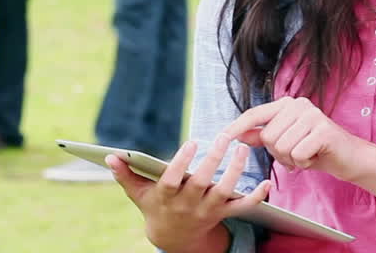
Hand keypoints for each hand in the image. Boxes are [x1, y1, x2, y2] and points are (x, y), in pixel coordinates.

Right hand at [106, 136, 270, 252]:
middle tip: (222, 137)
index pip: (173, 179)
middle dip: (213, 160)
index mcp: (167, 197)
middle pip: (203, 182)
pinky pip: (243, 207)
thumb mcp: (137, 193)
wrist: (174, 238)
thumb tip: (109, 156)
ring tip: (242, 150)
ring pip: (225, 192)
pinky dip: (256, 196)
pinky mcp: (223, 214)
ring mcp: (207, 210)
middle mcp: (188, 204)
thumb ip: (124, 174)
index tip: (192, 142)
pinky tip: (266, 181)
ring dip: (235, 172)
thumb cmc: (155, 206)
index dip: (182, 162)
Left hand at [222, 97, 366, 182]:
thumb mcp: (285, 142)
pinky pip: (297, 154)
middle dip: (278, 153)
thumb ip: (262, 136)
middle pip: (268, 136)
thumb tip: (237, 135)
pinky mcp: (324, 130)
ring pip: (282, 147)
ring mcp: (312, 115)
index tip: (221, 136)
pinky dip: (303, 163)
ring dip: (292, 160)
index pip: (255, 114)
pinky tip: (315, 157)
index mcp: (286, 104)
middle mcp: (298, 104)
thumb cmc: (314, 149)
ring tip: (306, 155)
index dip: (237, 127)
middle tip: (295, 154)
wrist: (348, 157)